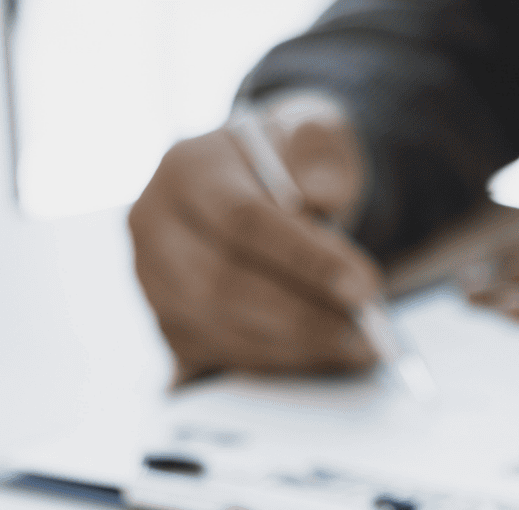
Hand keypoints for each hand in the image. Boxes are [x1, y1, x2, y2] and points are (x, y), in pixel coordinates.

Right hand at [128, 92, 380, 380]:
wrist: (266, 189)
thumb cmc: (292, 165)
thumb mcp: (317, 138)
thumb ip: (321, 153)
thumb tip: (321, 191)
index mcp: (185, 167)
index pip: (242, 219)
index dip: (304, 260)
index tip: (363, 288)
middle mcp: (153, 224)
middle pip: (224, 283)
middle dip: (304, 315)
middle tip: (366, 332)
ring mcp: (153, 280)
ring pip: (221, 327)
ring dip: (297, 346)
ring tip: (357, 348)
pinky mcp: (169, 324)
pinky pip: (222, 355)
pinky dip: (280, 362)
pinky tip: (325, 356)